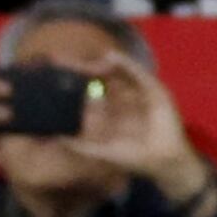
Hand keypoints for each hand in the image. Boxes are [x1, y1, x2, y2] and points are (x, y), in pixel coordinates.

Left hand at [62, 51, 210, 201]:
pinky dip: (127, 65)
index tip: (62, 73)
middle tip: (73, 59)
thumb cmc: (132, 158)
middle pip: (106, 78)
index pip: (93, 92)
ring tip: (91, 54)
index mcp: (111, 111)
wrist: (160, 162)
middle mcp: (124, 99)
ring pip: (122, 73)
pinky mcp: (155, 92)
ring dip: (108, 63)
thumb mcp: (99, 151)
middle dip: (91, 69)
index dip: (79, 83)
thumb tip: (57, 138)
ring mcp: (139, 94)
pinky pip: (139, 75)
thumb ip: (78, 145)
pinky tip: (114, 57)